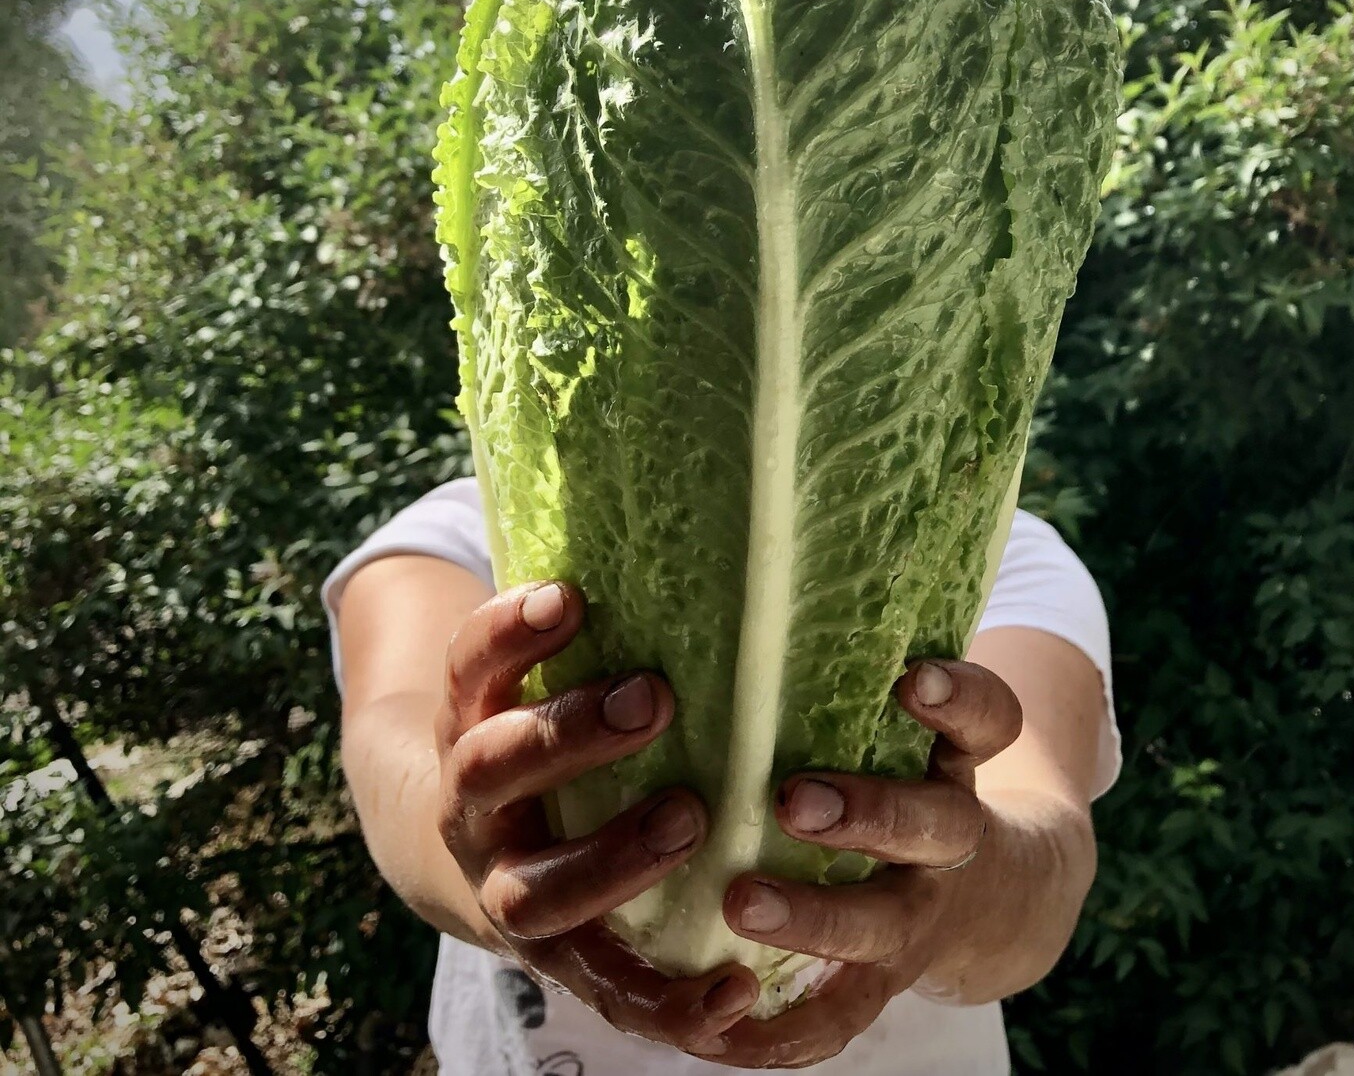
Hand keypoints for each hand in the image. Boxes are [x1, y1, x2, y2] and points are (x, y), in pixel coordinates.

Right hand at [434, 581, 760, 1055]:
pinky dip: (668, 1002)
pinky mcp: (559, 959)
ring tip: (692, 819)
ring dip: (612, 860)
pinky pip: (608, 990)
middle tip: (653, 696)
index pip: (472, 666)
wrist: (469, 853)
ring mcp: (507, 887)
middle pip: (494, 770)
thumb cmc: (536, 730)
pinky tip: (735, 990)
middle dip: (568, 735)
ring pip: (538, 890)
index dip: (510, 632)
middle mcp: (475, 805)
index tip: (569, 593)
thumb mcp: (536, 673)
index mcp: (471, 720)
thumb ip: (585, 618)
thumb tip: (672, 501)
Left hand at [712, 659, 1023, 1068]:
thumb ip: (851, 660)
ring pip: (882, 924)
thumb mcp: (914, 718)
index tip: (910, 677)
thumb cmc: (915, 769)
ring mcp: (920, 915)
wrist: (995, 898)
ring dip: (815, 919)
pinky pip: (839, 1018)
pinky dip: (784, 1032)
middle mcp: (947, 837)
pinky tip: (722, 1028)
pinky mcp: (883, 980)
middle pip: (931, 825)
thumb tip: (752, 555)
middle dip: (868, 812)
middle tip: (796, 798)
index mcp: (954, 760)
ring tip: (739, 901)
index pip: (986, 721)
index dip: (958, 699)